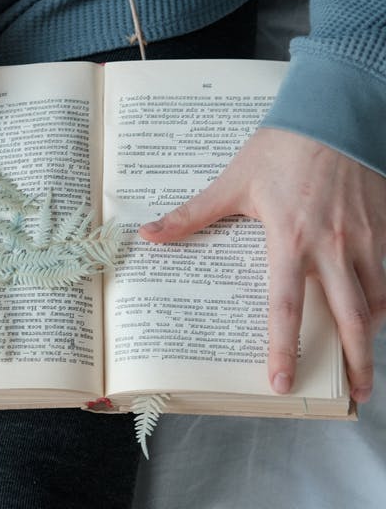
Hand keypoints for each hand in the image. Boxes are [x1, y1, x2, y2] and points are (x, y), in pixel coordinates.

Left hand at [139, 128, 385, 402]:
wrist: (335, 113)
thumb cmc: (281, 148)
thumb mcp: (232, 182)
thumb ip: (192, 215)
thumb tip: (147, 234)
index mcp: (290, 240)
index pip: (286, 307)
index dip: (285, 348)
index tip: (281, 381)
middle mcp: (332, 248)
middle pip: (350, 317)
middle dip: (356, 361)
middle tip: (355, 396)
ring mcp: (366, 239)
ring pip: (378, 300)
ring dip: (373, 337)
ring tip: (366, 368)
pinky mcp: (385, 227)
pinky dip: (385, 300)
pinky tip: (378, 316)